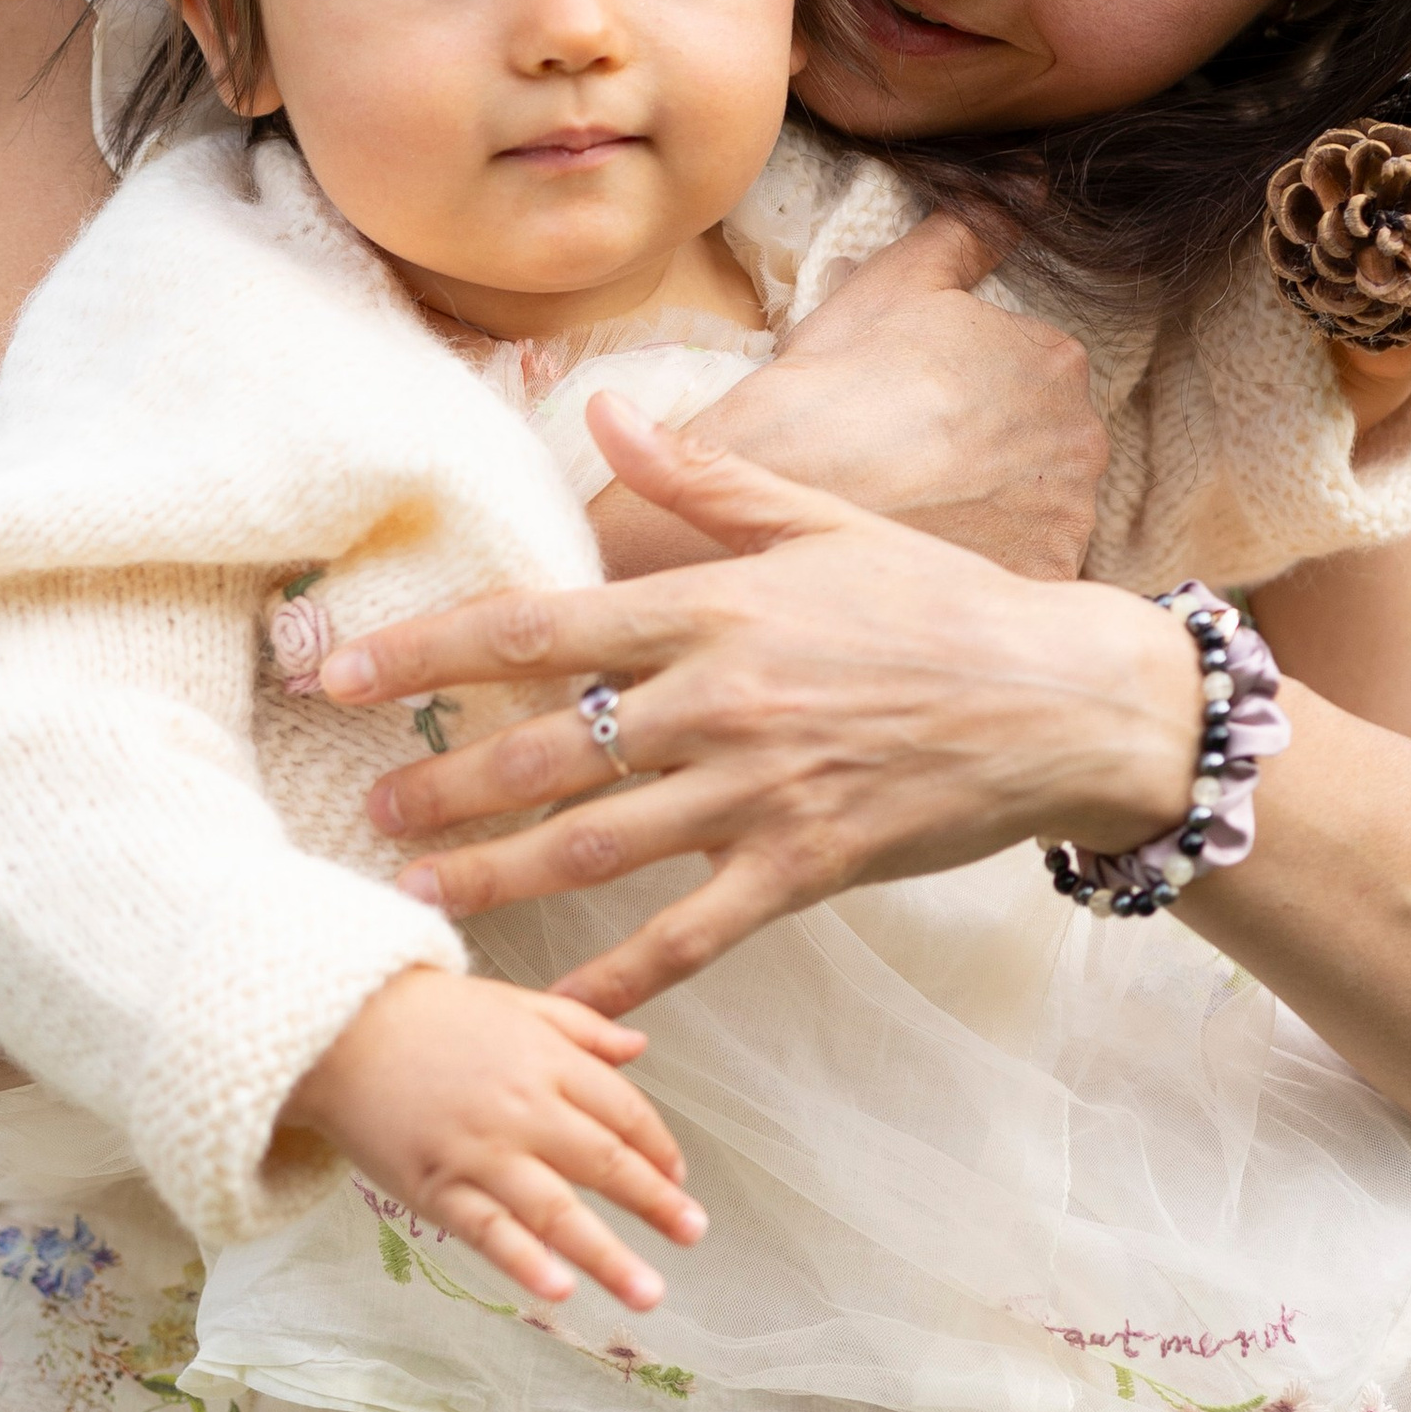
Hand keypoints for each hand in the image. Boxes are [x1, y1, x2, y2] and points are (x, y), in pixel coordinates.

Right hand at [281, 964, 706, 1310]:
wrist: (335, 1024)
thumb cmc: (427, 1012)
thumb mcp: (514, 1003)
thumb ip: (581, 1027)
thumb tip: (640, 1047)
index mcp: (547, 1059)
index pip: (623, 1111)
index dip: (657, 1148)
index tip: (678, 1178)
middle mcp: (524, 1108)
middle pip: (604, 1163)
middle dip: (656, 1204)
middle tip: (695, 1235)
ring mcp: (479, 1151)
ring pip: (556, 1210)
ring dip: (608, 1257)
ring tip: (650, 1292)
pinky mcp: (435, 1187)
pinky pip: (489, 1232)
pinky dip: (526, 1263)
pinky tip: (562, 1291)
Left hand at [319, 406, 1202, 1013]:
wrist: (1065, 700)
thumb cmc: (941, 603)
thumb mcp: (820, 520)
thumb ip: (699, 478)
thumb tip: (598, 409)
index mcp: (716, 605)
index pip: (536, 625)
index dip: (428, 653)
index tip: (344, 673)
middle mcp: (722, 698)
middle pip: (544, 746)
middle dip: (440, 783)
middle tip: (364, 808)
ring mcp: (761, 791)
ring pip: (596, 844)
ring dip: (494, 874)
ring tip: (415, 893)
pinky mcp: (804, 868)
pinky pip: (690, 933)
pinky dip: (620, 974)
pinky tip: (558, 1002)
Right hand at [650, 211, 1105, 582]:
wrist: (775, 493)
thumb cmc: (827, 385)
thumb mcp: (893, 285)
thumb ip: (971, 231)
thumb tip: (1034, 183)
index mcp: (1053, 359)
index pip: (1026, 378)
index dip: (961, 397)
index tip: (909, 414)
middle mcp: (1080, 438)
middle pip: (1040, 449)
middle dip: (987, 459)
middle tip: (905, 468)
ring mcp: (1064, 521)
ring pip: (1033, 516)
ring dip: (989, 518)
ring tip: (912, 516)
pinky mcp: (1036, 585)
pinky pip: (1024, 578)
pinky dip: (986, 571)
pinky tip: (929, 559)